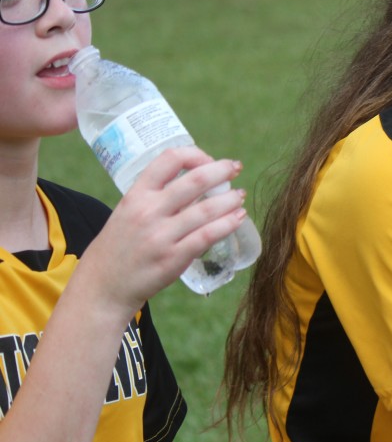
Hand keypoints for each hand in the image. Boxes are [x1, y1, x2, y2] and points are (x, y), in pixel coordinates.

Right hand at [75, 146, 247, 313]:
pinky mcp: (173, 258)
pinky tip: (239, 218)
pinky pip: (207, 236)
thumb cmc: (119, 247)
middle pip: (195, 180)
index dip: (195, 155)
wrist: (103, 286)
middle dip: (222, 170)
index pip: (169, 160)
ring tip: (240, 196)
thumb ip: (156, 198)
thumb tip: (197, 183)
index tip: (209, 160)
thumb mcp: (128, 212)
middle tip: (235, 168)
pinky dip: (228, 224)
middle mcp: (148, 212)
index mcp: (136, 195)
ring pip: (207, 209)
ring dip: (230, 199)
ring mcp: (161, 236)